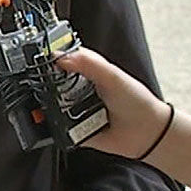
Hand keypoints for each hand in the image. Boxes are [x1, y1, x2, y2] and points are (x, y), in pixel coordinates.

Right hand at [54, 48, 170, 159]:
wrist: (147, 134)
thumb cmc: (136, 102)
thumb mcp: (111, 75)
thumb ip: (87, 62)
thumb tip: (60, 56)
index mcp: (88, 72)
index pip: (63, 61)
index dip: (52, 60)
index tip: (43, 62)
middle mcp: (80, 91)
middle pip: (52, 84)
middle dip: (46, 85)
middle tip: (48, 86)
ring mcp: (76, 110)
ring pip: (52, 106)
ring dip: (51, 106)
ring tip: (61, 106)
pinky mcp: (75, 131)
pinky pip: (58, 128)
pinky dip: (57, 126)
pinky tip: (63, 122)